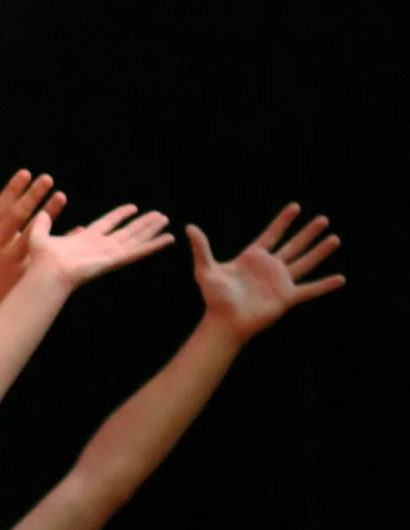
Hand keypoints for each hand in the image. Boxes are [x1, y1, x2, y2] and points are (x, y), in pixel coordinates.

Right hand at [0, 170, 68, 309]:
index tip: (25, 173)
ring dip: (49, 214)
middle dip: (32, 196)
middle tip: (47, 178)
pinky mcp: (31, 270)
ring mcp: (16, 259)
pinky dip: (63, 240)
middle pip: (17, 217)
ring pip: (34, 232)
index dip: (12, 190)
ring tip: (62, 196)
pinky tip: (78, 227)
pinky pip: (50, 252)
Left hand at [27, 202, 174, 286]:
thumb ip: (42, 224)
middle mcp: (101, 246)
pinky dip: (153, 245)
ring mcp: (110, 253)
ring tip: (166, 220)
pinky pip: (138, 251)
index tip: (133, 207)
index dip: (120, 215)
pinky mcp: (115, 260)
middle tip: (159, 215)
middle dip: (143, 223)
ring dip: (151, 230)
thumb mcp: (40, 236)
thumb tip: (40, 213)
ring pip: (136, 239)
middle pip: (127, 231)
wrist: (48, 272)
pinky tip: (168, 239)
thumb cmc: (42, 259)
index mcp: (86, 238)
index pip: (107, 223)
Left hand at [189, 204, 344, 341]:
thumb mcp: (206, 269)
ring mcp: (280, 282)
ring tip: (335, 238)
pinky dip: (325, 285)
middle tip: (323, 219)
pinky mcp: (287, 297)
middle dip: (308, 232)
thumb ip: (202, 248)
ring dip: (320, 251)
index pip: (271, 234)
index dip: (283, 221)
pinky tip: (340, 279)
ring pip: (305, 262)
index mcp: (253, 258)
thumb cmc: (214, 297)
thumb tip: (189, 227)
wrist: (224, 322)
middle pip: (293, 245)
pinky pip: (310, 290)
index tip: (295, 207)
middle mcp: (270, 267)